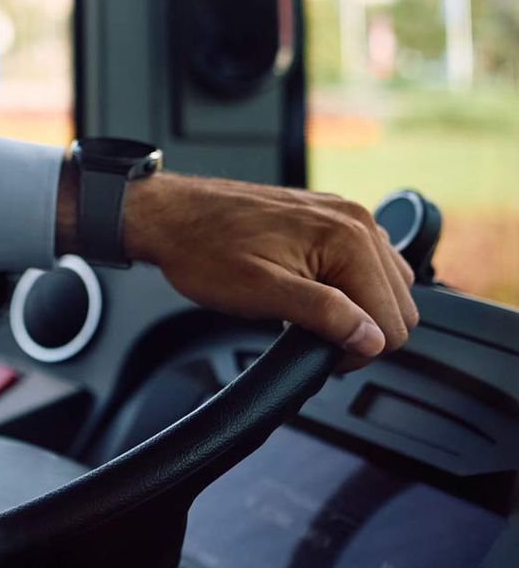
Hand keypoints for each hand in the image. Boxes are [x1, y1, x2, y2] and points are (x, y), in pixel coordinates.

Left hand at [123, 175, 418, 372]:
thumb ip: (325, 315)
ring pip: (387, 286)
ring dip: (356, 308)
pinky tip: (310, 291)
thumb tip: (372, 339)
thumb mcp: (262, 292)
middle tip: (309, 335)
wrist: (169, 215)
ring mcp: (344, 215)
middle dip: (360, 330)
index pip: (393, 322)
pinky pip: (364, 264)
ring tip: (306, 313)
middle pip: (398, 304)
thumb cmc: (203, 249)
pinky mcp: (328, 217)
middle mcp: (356, 221)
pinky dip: (347, 286)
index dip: (357, 351)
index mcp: (348, 238)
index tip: (319, 352)